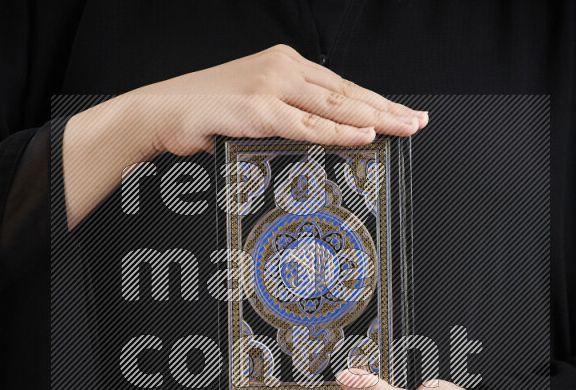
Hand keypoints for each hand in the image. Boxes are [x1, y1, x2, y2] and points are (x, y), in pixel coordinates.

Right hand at [63, 44, 427, 227]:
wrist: (159, 113)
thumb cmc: (203, 113)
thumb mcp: (252, 109)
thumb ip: (286, 119)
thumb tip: (318, 139)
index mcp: (283, 65)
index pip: (339, 86)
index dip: (374, 101)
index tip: (401, 113)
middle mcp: (281, 68)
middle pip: (346, 92)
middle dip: (386, 109)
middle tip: (417, 121)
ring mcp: (270, 85)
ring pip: (334, 105)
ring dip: (375, 118)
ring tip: (404, 128)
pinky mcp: (258, 108)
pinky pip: (306, 124)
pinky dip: (338, 131)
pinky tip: (363, 134)